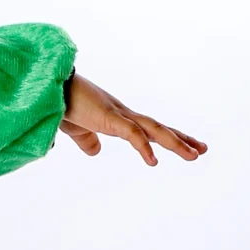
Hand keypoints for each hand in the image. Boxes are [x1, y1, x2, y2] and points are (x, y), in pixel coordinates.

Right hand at [61, 74, 205, 166]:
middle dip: (181, 139)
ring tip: (194, 155)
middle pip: (158, 128)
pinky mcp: (107, 117)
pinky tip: (153, 162)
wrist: (47, 88)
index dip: (168, 137)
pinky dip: (144, 147)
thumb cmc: (58, 103)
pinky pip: (131, 134)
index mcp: (115, 118)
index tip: (187, 145)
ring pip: (153, 130)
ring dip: (175, 142)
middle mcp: (122, 114)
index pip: (148, 129)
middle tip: (202, 149)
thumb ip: (86, 140)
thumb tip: (96, 152)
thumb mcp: (75, 128)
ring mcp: (116, 114)